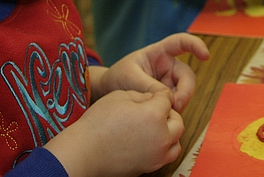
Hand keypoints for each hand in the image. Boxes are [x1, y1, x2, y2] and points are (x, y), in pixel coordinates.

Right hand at [45, 89, 183, 176]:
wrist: (85, 151)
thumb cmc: (99, 122)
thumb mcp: (120, 96)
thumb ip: (143, 95)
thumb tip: (154, 99)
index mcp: (155, 116)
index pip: (167, 100)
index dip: (159, 95)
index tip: (151, 96)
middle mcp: (161, 137)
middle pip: (178, 123)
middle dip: (169, 114)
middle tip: (155, 111)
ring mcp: (156, 156)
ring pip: (176, 144)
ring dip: (170, 134)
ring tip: (155, 128)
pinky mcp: (149, 168)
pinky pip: (164, 157)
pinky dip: (162, 148)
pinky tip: (147, 141)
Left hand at [92, 33, 209, 112]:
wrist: (107, 93)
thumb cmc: (117, 78)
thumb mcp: (129, 78)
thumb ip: (148, 86)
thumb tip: (169, 98)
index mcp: (158, 53)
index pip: (180, 43)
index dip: (195, 45)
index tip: (205, 55)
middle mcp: (168, 66)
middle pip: (187, 76)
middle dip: (185, 91)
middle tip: (176, 105)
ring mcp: (169, 83)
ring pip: (185, 93)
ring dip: (178, 104)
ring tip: (164, 113)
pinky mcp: (168, 97)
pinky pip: (177, 104)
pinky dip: (173, 112)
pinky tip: (163, 117)